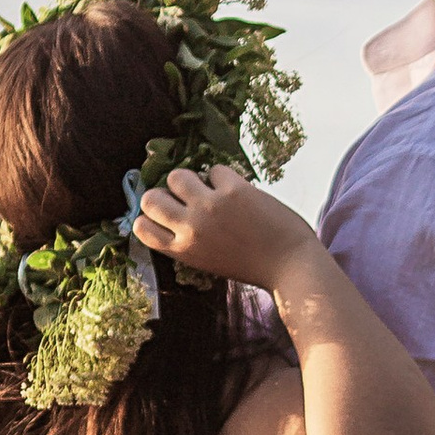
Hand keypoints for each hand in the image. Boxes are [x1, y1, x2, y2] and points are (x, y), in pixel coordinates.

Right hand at [133, 165, 318, 287]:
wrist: (291, 265)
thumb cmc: (252, 265)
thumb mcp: (209, 260)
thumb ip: (190, 240)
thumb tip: (176, 209)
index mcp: (183, 250)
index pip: (143, 228)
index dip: (149, 216)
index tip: (162, 213)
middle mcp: (190, 228)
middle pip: (150, 198)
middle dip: (163, 193)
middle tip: (182, 196)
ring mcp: (210, 206)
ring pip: (177, 176)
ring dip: (189, 179)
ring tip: (206, 188)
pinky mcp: (233, 190)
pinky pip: (215, 169)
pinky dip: (224, 177)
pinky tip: (237, 191)